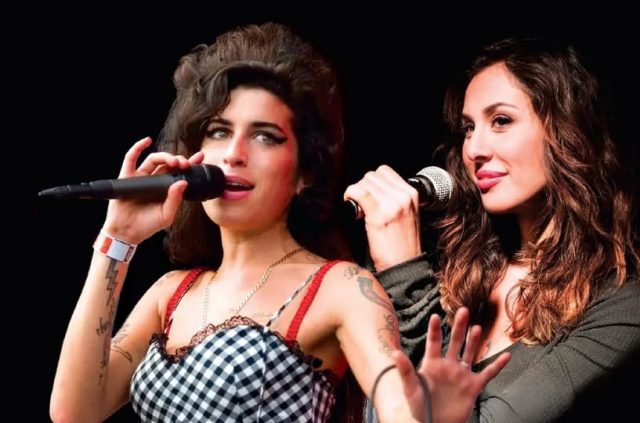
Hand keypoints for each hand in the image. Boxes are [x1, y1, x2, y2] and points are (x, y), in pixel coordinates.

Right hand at [102, 137, 204, 243]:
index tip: (200, 157)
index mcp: (167, 189)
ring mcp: (141, 177)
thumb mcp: (167, 215)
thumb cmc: (148, 225)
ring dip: (165, 156)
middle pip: (168, 163)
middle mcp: (155, 180)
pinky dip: (138, 147)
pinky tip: (147, 141)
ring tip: (174, 161)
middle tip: (185, 164)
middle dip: (179, 160)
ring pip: (154, 159)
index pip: (180, 172)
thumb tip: (183, 182)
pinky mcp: (127, 177)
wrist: (127, 232)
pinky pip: (131, 158)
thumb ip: (175, 200)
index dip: (190, 163)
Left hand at [344, 165, 420, 270]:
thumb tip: (372, 188)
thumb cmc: (402, 244)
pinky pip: (360, 192)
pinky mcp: (380, 213)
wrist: (404, 266)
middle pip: (372, 176)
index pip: (385, 172)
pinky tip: (352, 207)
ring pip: (365, 182)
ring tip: (360, 209)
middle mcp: (404, 195)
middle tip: (362, 205)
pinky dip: (351, 195)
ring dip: (357, 193)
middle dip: (363, 187)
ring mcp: (393, 203)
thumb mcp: (407, 214)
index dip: (372, 182)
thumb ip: (395, 198)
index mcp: (412, 193)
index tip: (369, 195)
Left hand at [394, 308, 509, 422]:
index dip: (434, 329)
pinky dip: (497, 366)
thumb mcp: (410, 388)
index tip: (435, 316)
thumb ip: (404, 370)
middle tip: (463, 311)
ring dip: (474, 341)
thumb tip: (394, 353)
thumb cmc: (420, 407)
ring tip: (477, 327)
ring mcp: (461, 375)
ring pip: (469, 353)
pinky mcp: (473, 387)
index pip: (434, 342)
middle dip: (459, 327)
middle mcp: (448, 366)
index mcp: (432, 364)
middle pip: (455, 342)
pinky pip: (487, 374)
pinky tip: (506, 355)